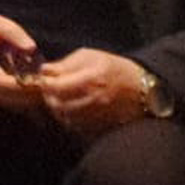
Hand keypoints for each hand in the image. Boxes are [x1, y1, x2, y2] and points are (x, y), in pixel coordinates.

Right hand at [0, 10, 45, 110]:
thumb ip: (13, 33)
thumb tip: (31, 48)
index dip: (19, 84)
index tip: (38, 81)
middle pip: (1, 94)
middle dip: (24, 94)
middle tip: (45, 87)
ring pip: (2, 99)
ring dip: (22, 98)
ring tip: (43, 89)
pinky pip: (1, 96)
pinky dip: (17, 96)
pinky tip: (32, 89)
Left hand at [36, 49, 152, 137]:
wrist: (140, 88)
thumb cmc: (113, 68)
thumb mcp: (90, 56)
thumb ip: (65, 64)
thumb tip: (44, 70)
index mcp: (91, 78)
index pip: (57, 87)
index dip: (45, 83)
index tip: (43, 79)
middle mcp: (94, 99)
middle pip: (58, 105)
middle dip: (48, 98)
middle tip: (48, 91)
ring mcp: (98, 115)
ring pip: (66, 119)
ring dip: (57, 110)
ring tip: (58, 100)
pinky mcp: (101, 127)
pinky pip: (77, 128)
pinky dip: (70, 120)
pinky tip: (71, 110)